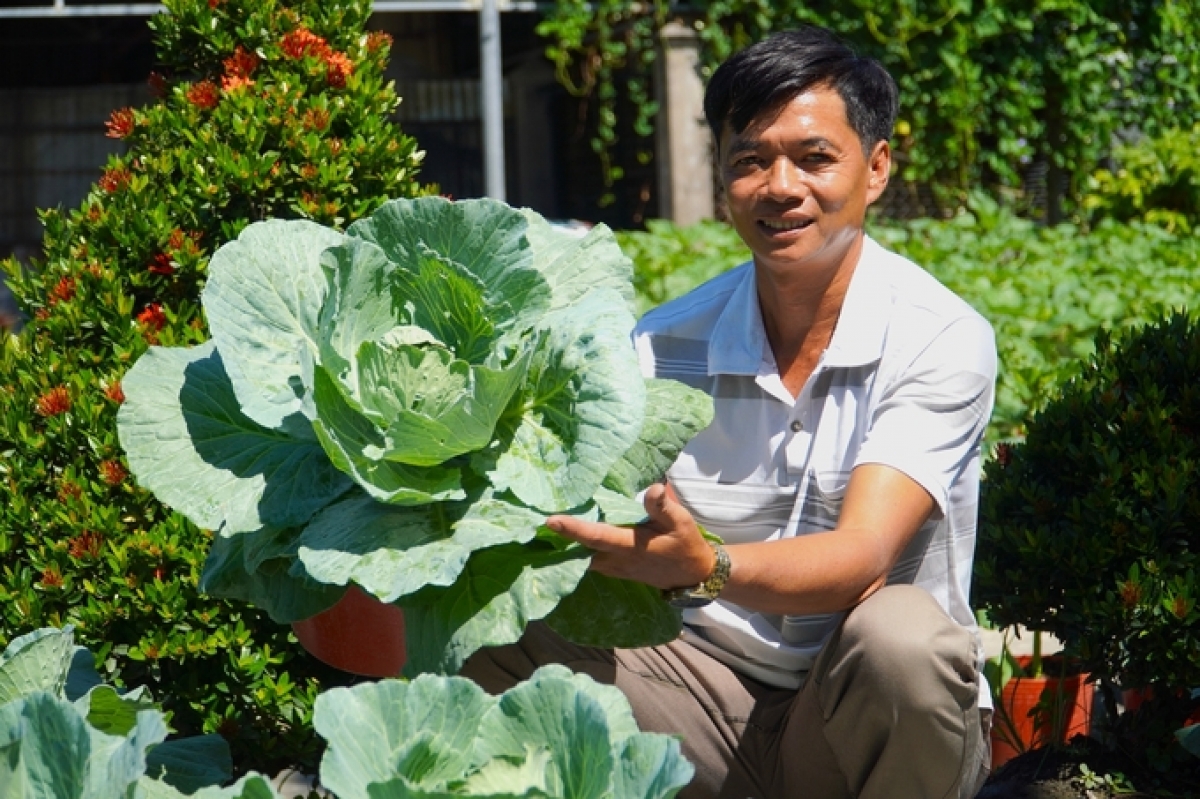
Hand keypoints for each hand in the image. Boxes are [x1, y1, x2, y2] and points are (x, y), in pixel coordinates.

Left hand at [545, 483, 715, 589]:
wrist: (691, 575)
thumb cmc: (685, 544)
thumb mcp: (681, 521)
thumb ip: (663, 506)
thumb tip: (653, 488)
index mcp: (630, 546)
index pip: (597, 536)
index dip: (573, 529)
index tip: (550, 520)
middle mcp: (615, 560)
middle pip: (578, 551)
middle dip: (554, 540)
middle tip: (528, 523)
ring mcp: (612, 568)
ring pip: (580, 559)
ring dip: (560, 547)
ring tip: (537, 530)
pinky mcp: (612, 569)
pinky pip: (587, 561)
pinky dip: (572, 552)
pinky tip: (559, 540)